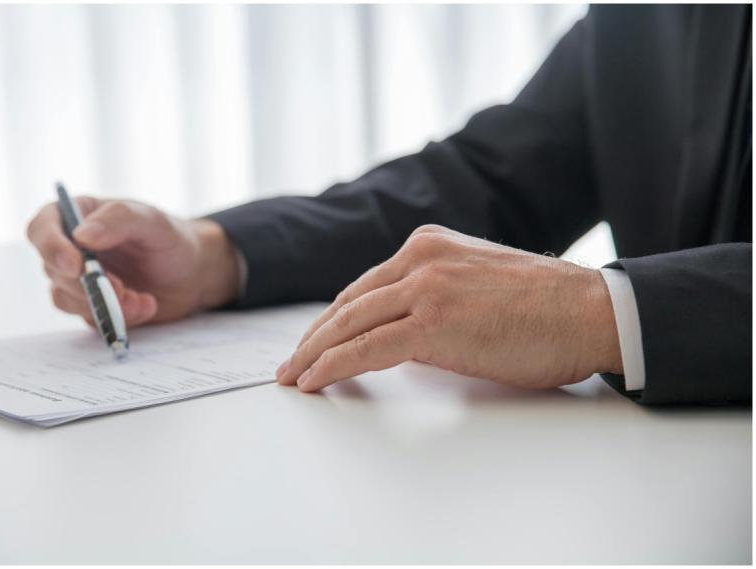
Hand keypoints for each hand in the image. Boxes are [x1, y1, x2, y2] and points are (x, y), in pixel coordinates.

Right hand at [26, 198, 240, 326]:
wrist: (192, 275)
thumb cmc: (171, 240)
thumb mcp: (152, 222)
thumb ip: (118, 220)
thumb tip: (81, 235)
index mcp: (79, 216)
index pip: (42, 228)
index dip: (51, 248)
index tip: (76, 266)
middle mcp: (71, 247)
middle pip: (53, 269)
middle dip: (89, 284)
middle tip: (124, 288)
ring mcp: (78, 279)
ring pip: (67, 298)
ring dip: (105, 303)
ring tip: (142, 298)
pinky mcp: (90, 305)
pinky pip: (90, 317)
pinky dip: (117, 316)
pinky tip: (145, 306)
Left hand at [277, 224, 622, 391]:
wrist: (590, 311)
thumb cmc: (546, 307)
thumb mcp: (477, 285)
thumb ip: (436, 297)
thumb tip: (404, 334)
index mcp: (429, 245)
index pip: (365, 287)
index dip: (334, 320)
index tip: (316, 340)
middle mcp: (420, 258)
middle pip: (348, 304)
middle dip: (314, 338)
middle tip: (291, 363)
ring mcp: (425, 286)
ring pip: (349, 324)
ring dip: (314, 354)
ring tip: (293, 377)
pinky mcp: (431, 322)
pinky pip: (366, 347)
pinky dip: (333, 366)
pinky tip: (315, 381)